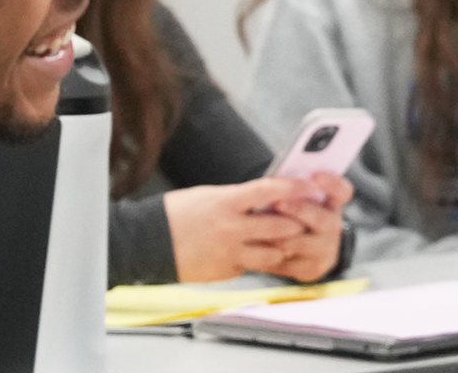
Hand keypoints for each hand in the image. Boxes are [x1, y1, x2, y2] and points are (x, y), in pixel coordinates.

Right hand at [165, 175, 348, 282]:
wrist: (146, 243)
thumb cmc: (174, 214)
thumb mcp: (208, 196)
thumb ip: (237, 199)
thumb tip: (262, 198)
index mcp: (226, 202)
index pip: (269, 191)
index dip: (294, 188)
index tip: (311, 186)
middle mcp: (231, 228)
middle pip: (280, 226)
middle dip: (297, 222)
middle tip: (305, 218)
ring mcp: (230, 253)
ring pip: (273, 254)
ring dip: (282, 246)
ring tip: (284, 239)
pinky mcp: (226, 271)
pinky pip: (251, 266)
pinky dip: (256, 260)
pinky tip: (254, 253)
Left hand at [254, 173, 351, 280]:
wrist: (300, 252)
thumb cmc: (291, 216)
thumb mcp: (296, 199)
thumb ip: (290, 190)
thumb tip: (274, 182)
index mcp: (332, 204)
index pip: (341, 191)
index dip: (331, 183)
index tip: (314, 175)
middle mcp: (332, 226)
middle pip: (322, 219)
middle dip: (299, 210)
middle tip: (278, 203)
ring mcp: (324, 249)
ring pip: (302, 242)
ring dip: (280, 235)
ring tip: (261, 229)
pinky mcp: (311, 269)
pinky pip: (289, 262)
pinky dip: (272, 253)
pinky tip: (259, 246)